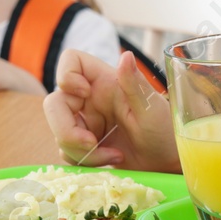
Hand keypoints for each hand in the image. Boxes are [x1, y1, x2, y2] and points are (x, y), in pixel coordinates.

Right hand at [43, 50, 178, 170]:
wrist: (167, 164)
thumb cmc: (165, 132)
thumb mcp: (152, 110)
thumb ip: (135, 84)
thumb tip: (126, 56)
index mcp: (104, 82)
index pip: (70, 61)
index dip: (66, 75)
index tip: (83, 94)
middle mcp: (90, 99)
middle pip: (54, 105)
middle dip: (67, 130)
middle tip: (91, 144)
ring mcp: (85, 123)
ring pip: (59, 134)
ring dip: (82, 151)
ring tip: (115, 155)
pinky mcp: (84, 145)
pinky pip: (67, 152)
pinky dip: (85, 161)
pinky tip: (111, 160)